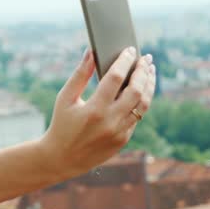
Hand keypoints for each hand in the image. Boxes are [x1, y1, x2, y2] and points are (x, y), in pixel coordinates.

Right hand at [41, 46, 155, 177]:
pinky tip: (140, 90)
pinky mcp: (123, 140)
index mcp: (93, 109)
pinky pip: (137, 117)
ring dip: (149, 85)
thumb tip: (91, 52)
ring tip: (149, 72)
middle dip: (143, 71)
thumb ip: (80, 74)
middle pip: (136, 90)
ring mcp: (119, 132)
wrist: (61, 158)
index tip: (130, 50)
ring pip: (143, 104)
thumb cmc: (61, 124)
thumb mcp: (65, 98)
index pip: (116, 78)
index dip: (125, 61)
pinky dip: (141, 101)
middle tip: (145, 59)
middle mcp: (109, 121)